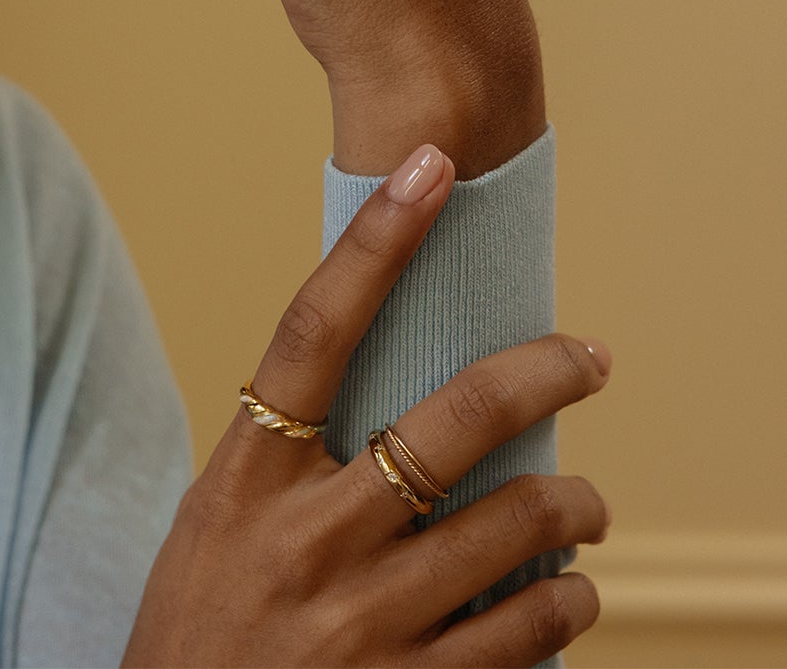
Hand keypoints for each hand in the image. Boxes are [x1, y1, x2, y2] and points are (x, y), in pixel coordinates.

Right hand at [123, 144, 610, 667]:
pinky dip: (565, 607)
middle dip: (542, 373)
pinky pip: (526, 636)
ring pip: (513, 531)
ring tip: (584, 505)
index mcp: (245, 480)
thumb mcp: (215, 534)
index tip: (431, 165)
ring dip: (571, 508)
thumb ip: (286, 468)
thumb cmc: (197, 641)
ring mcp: (360, 625)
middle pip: (451, 420)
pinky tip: (569, 598)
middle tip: (590, 356)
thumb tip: (387, 407)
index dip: (376, 238)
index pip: (316, 328)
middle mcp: (305, 538)